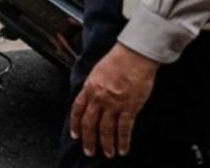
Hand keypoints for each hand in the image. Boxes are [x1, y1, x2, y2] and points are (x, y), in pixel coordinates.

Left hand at [70, 44, 157, 158]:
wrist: (134, 55)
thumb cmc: (117, 59)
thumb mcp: (97, 71)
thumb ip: (92, 86)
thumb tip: (89, 97)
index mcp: (89, 88)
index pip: (77, 110)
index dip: (75, 125)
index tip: (76, 135)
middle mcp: (99, 98)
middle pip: (90, 124)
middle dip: (88, 140)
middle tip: (89, 151)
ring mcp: (114, 104)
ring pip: (106, 130)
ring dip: (106, 144)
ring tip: (107, 153)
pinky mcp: (129, 107)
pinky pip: (124, 129)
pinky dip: (123, 141)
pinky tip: (123, 149)